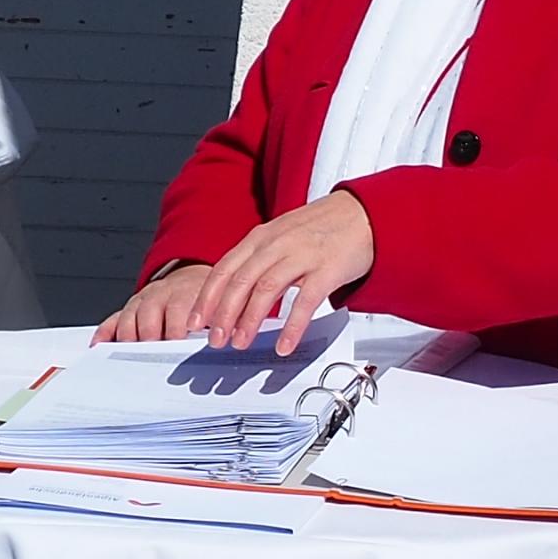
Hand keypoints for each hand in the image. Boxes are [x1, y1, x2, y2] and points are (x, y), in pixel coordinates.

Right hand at [96, 262, 218, 344]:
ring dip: (128, 337)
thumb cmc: (208, 300)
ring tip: (128, 356)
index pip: (178, 307)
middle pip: (148, 313)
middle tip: (150, 355)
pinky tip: (99, 345)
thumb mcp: (219, 307)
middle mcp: (160, 295)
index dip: (176, 326)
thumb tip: (225, 339)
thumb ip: (220, 322)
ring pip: (129, 317)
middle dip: (148, 335)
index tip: (176, 342)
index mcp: (185, 293)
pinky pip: (113, 320)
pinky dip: (104, 333)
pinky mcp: (130, 310)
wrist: (193, 279)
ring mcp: (143, 302)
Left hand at [188, 190, 377, 353]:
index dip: (207, 297)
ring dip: (249, 320)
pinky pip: (305, 301)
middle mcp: (277, 244)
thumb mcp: (280, 236)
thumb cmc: (321, 229)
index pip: (225, 269)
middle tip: (215, 340)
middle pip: (240, 281)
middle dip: (223, 314)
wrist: (362, 214)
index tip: (195, 322)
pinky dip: (291, 326)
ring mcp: (302, 255)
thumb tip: (231, 292)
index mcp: (261, 237)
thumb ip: (257, 259)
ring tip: (241, 343)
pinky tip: (283, 345)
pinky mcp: (327, 269)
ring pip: (266, 290)